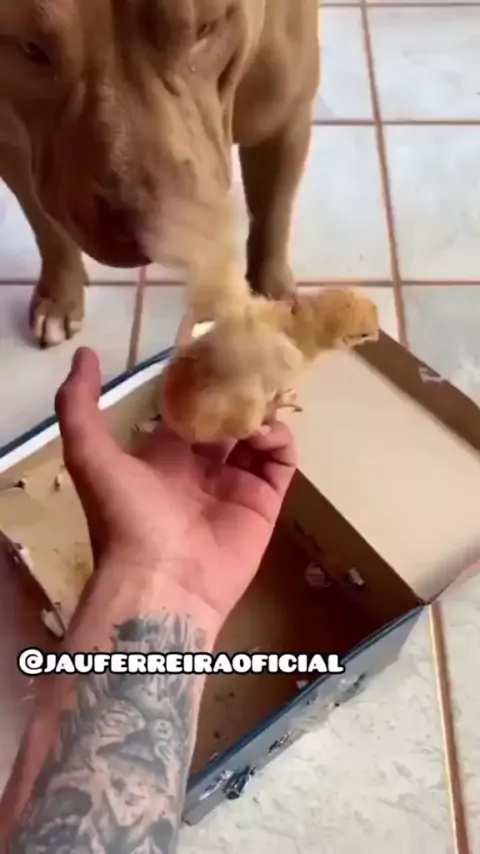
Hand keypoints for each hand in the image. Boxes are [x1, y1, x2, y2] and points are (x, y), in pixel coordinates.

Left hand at [55, 348, 296, 620]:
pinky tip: (266, 430)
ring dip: (260, 412)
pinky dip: (280, 440)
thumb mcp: (88, 455)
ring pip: (257, 436)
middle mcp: (200, 467)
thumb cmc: (126, 517)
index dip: (200, 383)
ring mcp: (235, 484)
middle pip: (227, 420)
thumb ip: (79, 405)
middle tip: (249, 364)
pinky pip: (280, 463)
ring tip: (259, 398)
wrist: (162, 583)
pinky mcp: (264, 502)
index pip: (189, 410)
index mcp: (164, 455)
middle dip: (237, 394)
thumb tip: (84, 353)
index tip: (213, 352)